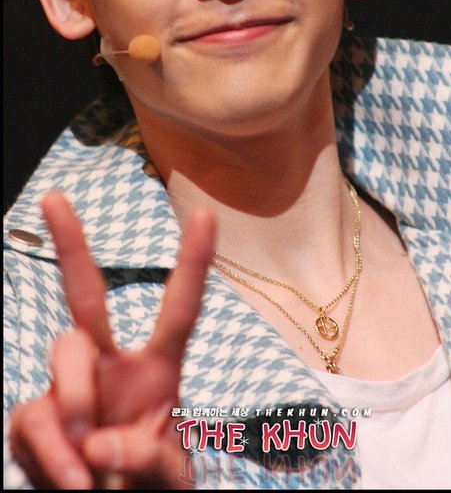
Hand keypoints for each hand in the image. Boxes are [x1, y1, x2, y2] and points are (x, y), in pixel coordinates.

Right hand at [10, 191, 215, 488]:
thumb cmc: (150, 489)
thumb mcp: (171, 480)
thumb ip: (152, 461)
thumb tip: (102, 440)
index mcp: (158, 371)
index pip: (179, 310)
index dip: (194, 263)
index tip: (206, 215)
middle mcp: (110, 367)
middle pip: (86, 297)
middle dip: (72, 244)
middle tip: (54, 196)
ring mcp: (70, 388)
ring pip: (63, 354)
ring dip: (77, 403)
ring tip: (90, 467)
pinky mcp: (35, 419)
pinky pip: (33, 415)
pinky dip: (50, 451)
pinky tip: (72, 479)